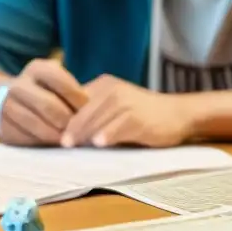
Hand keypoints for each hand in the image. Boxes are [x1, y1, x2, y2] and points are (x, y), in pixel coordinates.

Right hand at [0, 59, 87, 145]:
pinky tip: (55, 144)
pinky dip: (45, 144)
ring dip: (59, 136)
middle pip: (49, 106)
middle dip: (69, 121)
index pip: (59, 80)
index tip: (88, 110)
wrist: (7, 100)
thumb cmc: (46, 92)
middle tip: (82, 131)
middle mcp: (18, 85)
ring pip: (39, 126)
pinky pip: (29, 139)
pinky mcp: (5, 129)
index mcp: (36, 69)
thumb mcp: (57, 81)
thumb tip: (92, 112)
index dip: (77, 97)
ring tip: (71, 139)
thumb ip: (72, 91)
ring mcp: (7, 107)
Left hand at [61, 76, 192, 147]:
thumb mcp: (115, 107)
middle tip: (59, 142)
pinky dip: (108, 134)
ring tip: (71, 144)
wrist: (178, 114)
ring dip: (84, 131)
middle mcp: (113, 90)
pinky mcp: (140, 117)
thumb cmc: (142, 115)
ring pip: (99, 117)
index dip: (64, 117)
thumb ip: (94, 113)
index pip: (76, 100)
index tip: (53, 134)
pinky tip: (99, 143)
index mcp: (104, 86)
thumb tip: (65, 131)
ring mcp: (127, 102)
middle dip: (70, 126)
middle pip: (85, 109)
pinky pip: (120, 125)